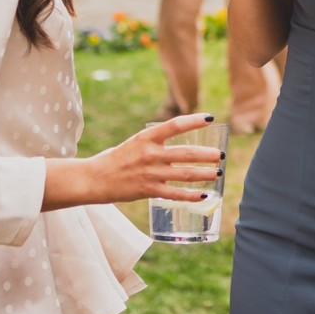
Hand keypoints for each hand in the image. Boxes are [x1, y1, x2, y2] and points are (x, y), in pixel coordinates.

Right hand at [78, 113, 224, 204]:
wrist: (94, 179)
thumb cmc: (115, 159)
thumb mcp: (134, 143)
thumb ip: (154, 143)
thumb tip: (176, 146)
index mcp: (146, 138)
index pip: (174, 125)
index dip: (194, 121)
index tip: (210, 118)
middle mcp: (150, 154)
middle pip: (186, 153)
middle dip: (207, 155)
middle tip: (220, 155)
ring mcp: (150, 173)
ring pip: (184, 174)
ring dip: (204, 174)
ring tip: (217, 173)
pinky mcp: (148, 190)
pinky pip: (175, 193)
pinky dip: (191, 195)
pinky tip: (203, 195)